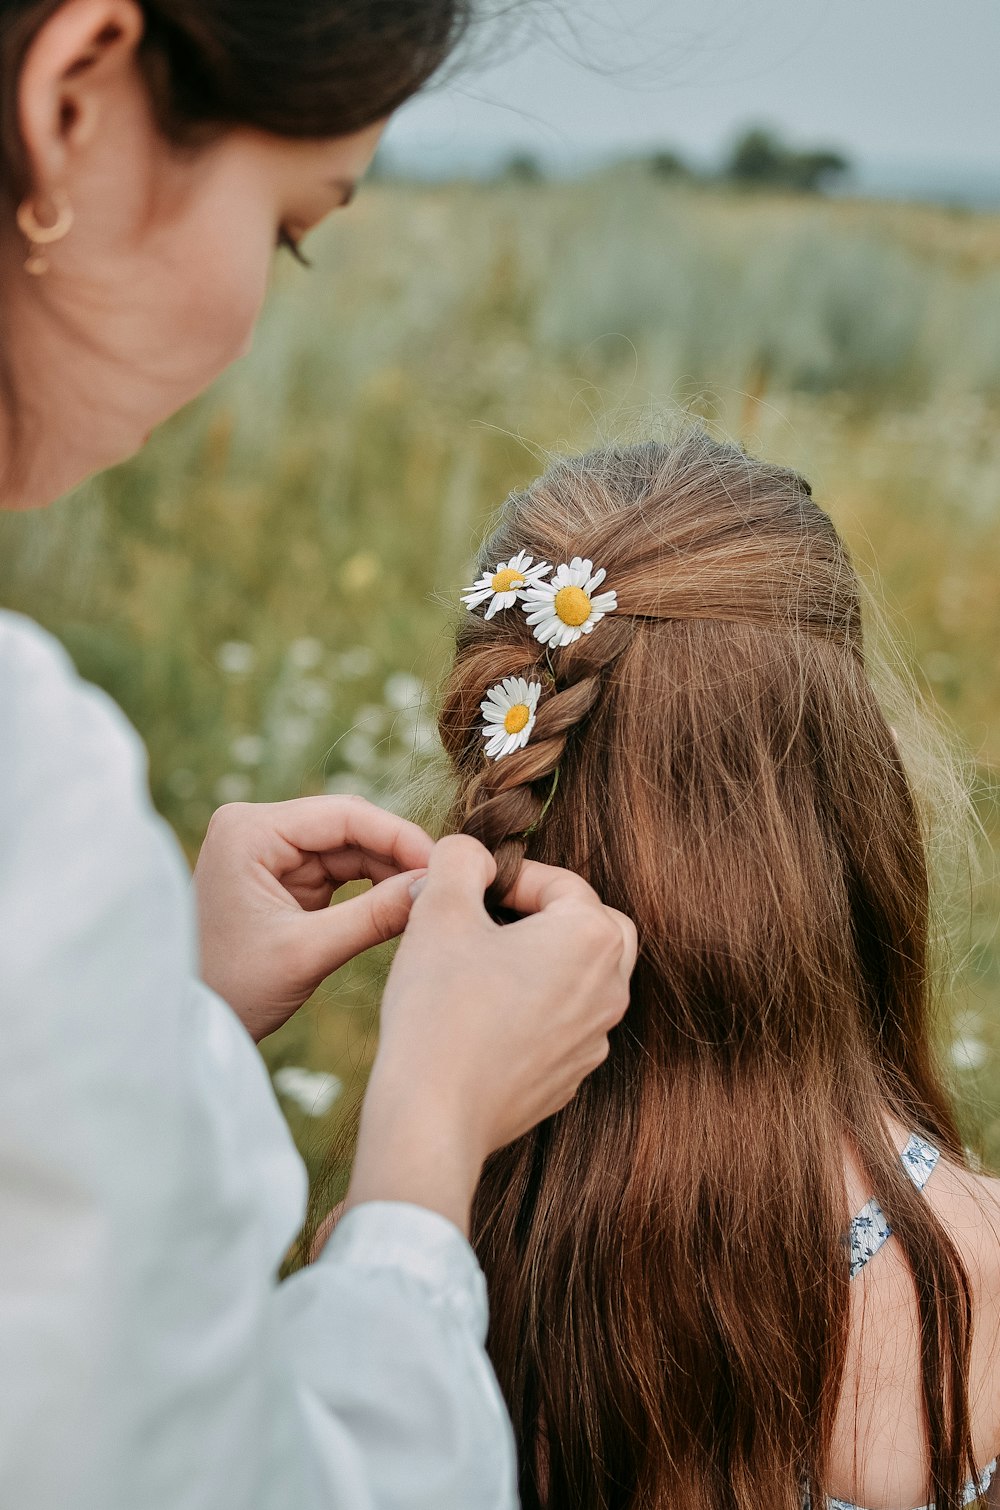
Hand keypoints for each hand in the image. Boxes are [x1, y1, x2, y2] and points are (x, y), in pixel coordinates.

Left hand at [193, 797, 433, 1040]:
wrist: (191, 1024)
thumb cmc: (231, 989)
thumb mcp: (306, 953)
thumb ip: (374, 916)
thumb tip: (435, 887)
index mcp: (248, 830)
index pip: (343, 814)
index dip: (399, 836)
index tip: (442, 864)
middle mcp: (257, 828)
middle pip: (349, 827)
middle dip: (398, 856)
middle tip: (444, 884)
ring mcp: (270, 851)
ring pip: (351, 849)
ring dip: (390, 873)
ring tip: (428, 899)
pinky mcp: (284, 876)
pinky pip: (342, 871)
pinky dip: (373, 888)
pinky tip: (402, 905)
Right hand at [347, 836, 636, 1233]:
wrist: (434, 1116)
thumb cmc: (439, 1008)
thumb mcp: (440, 911)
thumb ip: (461, 859)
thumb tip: (474, 853)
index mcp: (591, 938)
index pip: (561, 883)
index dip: (509, 878)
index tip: (468, 892)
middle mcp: (610, 989)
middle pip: (593, 927)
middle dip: (545, 916)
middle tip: (490, 922)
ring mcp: (594, 1039)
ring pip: (582, 978)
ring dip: (541, 962)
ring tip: (481, 968)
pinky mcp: (570, 1077)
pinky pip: (563, 1025)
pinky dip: (534, 1009)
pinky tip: (482, 1018)